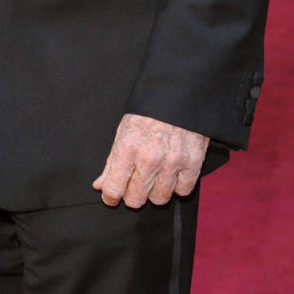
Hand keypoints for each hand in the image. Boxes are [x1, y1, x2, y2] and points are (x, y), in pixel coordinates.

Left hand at [92, 113, 208, 207]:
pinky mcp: (193, 163)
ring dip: (155, 193)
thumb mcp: (123, 131)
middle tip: (134, 186)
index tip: (111, 197)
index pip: (114, 188)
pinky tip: (171, 175)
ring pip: (159, 199)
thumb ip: (112, 162)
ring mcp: (173, 162)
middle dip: (132, 196)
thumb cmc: (149, 112)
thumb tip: (101, 185)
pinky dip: (177, 186)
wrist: (179, 94)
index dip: (110, 197)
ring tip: (154, 179)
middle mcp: (150, 158)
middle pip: (136, 199)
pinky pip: (182, 191)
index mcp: (128, 148)